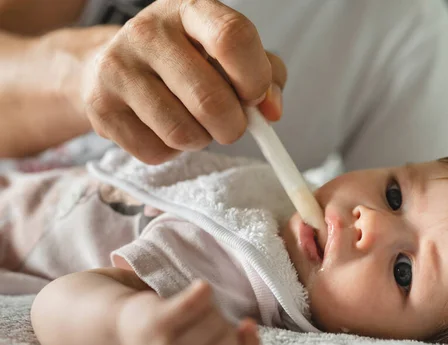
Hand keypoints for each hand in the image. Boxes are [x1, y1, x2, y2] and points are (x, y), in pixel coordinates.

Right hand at [80, 0, 286, 164]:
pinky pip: (155, 151)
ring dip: (201, 140)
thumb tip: (271, 111)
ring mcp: (118, 67)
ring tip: (193, 122)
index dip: (254, 78)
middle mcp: (148, 31)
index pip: (233, 37)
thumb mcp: (232, 56)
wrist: (113, 66)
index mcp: (191, 9)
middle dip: (233, 127)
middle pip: (210, 100)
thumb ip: (266, 77)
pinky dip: (171, 151)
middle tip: (229, 124)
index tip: (254, 97)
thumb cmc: (189, 62)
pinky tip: (163, 128)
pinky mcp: (100, 106)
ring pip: (182, 133)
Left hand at [118, 281, 259, 344]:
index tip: (248, 327)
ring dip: (210, 308)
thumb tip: (250, 327)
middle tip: (202, 321)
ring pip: (215, 320)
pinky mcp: (157, 324)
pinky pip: (194, 304)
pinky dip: (202, 293)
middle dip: (223, 324)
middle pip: (229, 340)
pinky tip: (202, 288)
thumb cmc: (173, 338)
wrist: (121, 326)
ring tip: (190, 312)